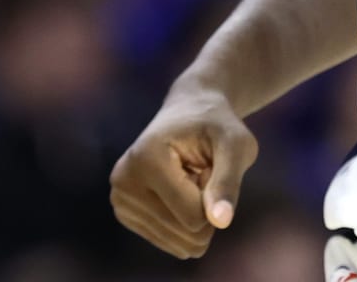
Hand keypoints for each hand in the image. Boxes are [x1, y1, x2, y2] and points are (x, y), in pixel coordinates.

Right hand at [109, 83, 258, 258]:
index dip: (216, 196)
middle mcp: (123, 182)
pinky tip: (179, 190)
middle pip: (184, 232)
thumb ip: (229, 181)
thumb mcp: (236, 144)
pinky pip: (170, 242)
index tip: (210, 163)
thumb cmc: (217, 126)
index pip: (194, 216)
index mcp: (146, 158)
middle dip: (206, 207)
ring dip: (196, 214)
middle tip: (201, 171)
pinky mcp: (125, 214)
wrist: (190, 113)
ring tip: (191, 178)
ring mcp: (120, 200)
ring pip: (178, 242)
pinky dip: (183, 220)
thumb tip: (221, 222)